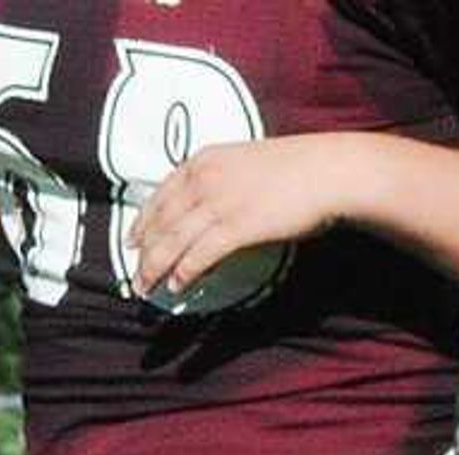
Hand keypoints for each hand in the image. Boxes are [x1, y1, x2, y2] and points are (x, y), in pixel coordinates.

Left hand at [130, 135, 351, 299]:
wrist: (325, 171)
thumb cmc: (296, 168)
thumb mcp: (246, 164)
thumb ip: (222, 180)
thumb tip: (213, 207)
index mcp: (203, 161)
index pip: (160, 195)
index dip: (143, 222)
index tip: (132, 241)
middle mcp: (203, 180)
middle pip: (162, 222)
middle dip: (143, 252)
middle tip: (135, 275)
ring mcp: (218, 203)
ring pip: (174, 241)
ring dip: (156, 268)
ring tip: (146, 288)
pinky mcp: (236, 227)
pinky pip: (200, 254)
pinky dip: (185, 272)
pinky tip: (177, 286)